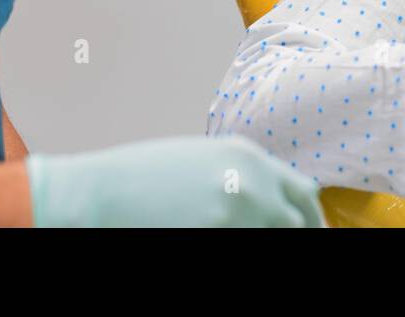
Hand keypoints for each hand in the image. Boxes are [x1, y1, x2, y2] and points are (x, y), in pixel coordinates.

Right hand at [26, 135, 325, 226]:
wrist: (97, 194)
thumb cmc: (140, 179)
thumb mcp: (203, 162)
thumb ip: (242, 176)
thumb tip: (268, 201)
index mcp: (249, 157)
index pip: (302, 193)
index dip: (308, 216)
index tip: (306, 229)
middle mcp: (253, 182)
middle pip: (297, 222)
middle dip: (297, 233)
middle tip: (292, 243)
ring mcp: (239, 213)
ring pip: (276, 237)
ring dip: (267, 239)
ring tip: (230, 233)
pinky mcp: (222, 237)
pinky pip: (249, 246)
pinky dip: (239, 246)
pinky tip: (212, 238)